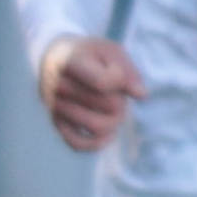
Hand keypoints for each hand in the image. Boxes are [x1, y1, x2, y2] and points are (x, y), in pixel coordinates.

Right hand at [37, 35, 144, 150]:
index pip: (103, 83)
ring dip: (115, 120)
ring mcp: (54, 106)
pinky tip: (108, 135)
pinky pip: (77, 144)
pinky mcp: (56, 122)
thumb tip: (142, 96)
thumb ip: (128, 71)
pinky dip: (96, 144)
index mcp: (70, 61)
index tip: (115, 69)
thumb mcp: (110, 51)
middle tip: (116, 91)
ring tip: (114, 110)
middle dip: (121, 100)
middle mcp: (58, 85)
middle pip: (109, 105)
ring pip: (98, 126)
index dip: (120, 79)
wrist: (54, 58)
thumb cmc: (89, 54)